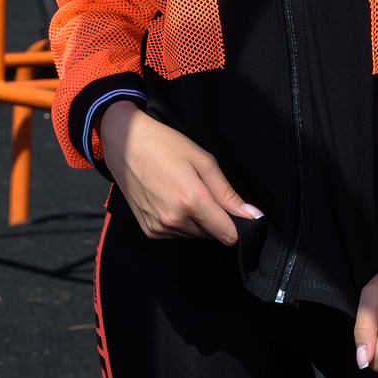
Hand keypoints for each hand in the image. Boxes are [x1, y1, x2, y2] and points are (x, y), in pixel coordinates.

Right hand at [98, 101, 261, 243]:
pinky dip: (181, 222)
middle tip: (204, 190)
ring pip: (194, 235)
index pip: (228, 235)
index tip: (239, 212)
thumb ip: (227, 193)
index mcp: (191, 201)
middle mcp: (174, 220)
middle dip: (216, 219)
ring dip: (198, 221)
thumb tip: (253, 216)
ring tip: (185, 191)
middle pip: (212, 235)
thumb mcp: (203, 161)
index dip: (239, 225)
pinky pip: (176, 234)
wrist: (124, 143)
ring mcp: (158, 227)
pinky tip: (172, 199)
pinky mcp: (148, 230)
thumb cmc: (165, 145)